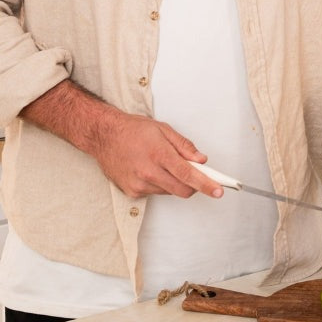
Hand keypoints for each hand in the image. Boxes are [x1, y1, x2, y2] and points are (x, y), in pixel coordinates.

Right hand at [20, 79, 224, 199]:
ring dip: (173, 182)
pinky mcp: (132, 192)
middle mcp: (149, 172)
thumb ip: (184, 146)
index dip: (206, 184)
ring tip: (161, 163)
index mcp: (159, 153)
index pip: (188, 174)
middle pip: (182, 190)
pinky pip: (154, 192)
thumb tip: (201, 159)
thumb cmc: (133, 129)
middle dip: (193, 185)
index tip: (218, 191)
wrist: (104, 135)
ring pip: (168, 191)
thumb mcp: (163, 129)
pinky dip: (158, 183)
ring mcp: (139, 184)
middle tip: (194, 173)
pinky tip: (148, 169)